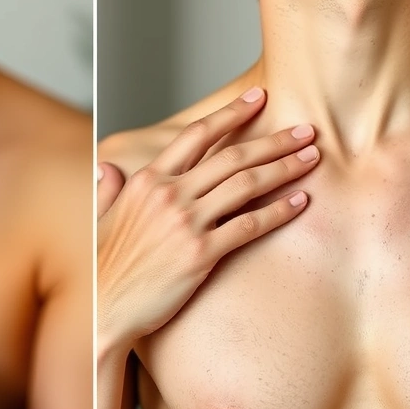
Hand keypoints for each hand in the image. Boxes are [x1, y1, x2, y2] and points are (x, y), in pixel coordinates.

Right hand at [97, 87, 319, 349]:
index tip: (258, 99)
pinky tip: (299, 202)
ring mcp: (186, 223)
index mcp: (147, 180)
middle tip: (305, 130)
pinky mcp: (202, 254)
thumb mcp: (98, 218)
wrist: (104, 309)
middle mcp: (168, 194)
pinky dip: (279, 211)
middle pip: (232, 156)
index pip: (197, 135)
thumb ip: (107, 189)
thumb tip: (105, 168)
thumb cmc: (103, 268)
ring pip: (247, 184)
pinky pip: (250, 225)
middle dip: (274, 140)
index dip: (231, 113)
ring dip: (285, 168)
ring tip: (311, 158)